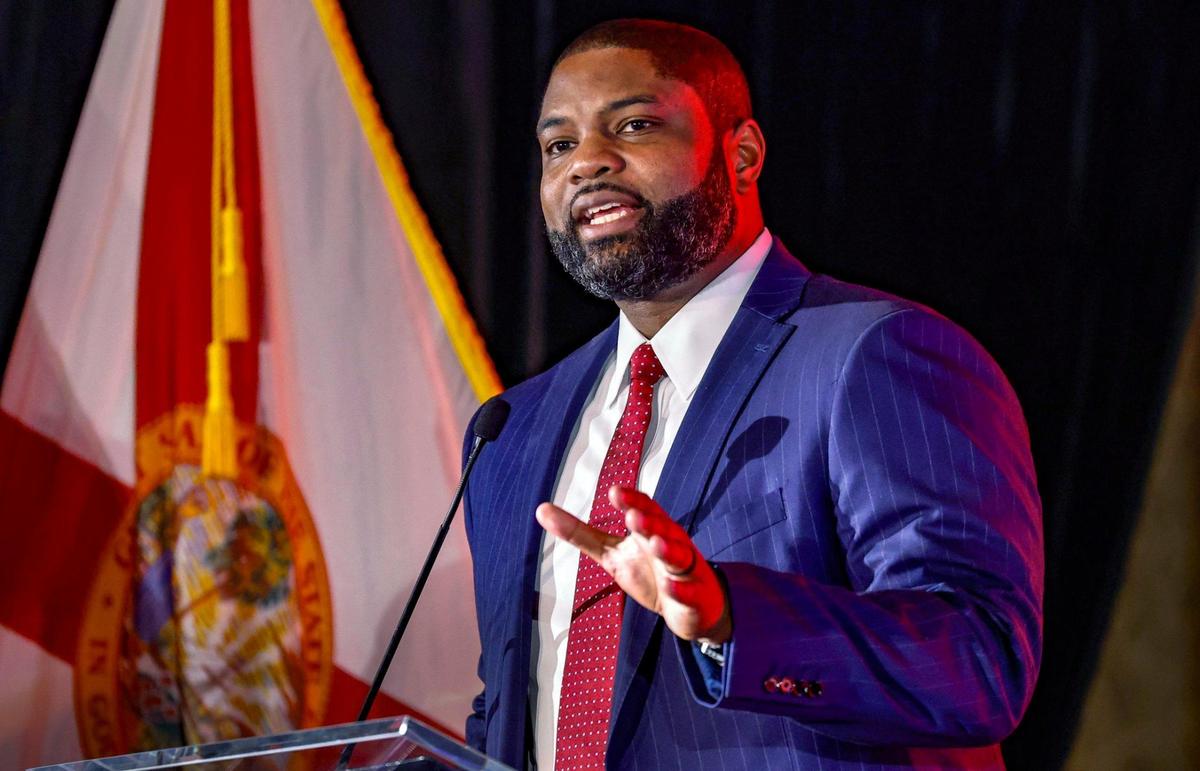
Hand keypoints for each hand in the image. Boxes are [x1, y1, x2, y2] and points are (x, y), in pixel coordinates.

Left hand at [535, 486, 730, 642]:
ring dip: (667, 550)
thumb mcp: (611, 553)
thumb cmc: (648, 571)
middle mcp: (671, 544)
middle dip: (648, 522)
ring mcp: (685, 570)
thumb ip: (580, 533)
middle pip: (662, 528)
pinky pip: (689, 593)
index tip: (614, 492)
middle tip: (632, 516)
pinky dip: (681, 590)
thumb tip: (540, 509)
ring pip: (678, 557)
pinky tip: (670, 588)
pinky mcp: (694, 598)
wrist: (692, 607)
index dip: (632, 500)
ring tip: (654, 544)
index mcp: (652, 529)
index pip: (645, 508)